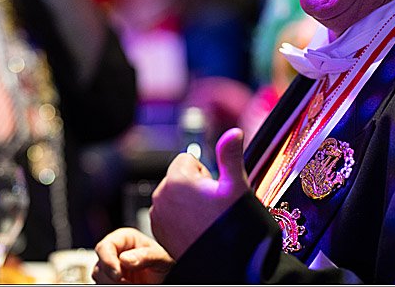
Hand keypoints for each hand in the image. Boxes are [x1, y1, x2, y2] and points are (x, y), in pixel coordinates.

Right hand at [93, 227, 174, 283]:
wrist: (165, 277)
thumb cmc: (165, 264)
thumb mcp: (161, 258)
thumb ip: (146, 256)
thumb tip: (125, 259)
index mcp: (125, 239)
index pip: (105, 246)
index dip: (107, 260)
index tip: (117, 274)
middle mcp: (116, 252)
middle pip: (100, 265)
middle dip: (111, 277)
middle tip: (127, 282)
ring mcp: (112, 268)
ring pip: (100, 278)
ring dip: (113, 284)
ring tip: (131, 283)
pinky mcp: (111, 280)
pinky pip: (104, 285)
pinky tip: (128, 285)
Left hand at [150, 127, 249, 258]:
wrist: (223, 262)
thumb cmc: (231, 225)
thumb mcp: (236, 186)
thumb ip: (231, 155)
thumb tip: (234, 132)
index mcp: (178, 179)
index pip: (188, 158)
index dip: (205, 171)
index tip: (214, 189)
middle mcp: (162, 195)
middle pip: (179, 176)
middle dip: (194, 185)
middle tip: (211, 205)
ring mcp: (158, 214)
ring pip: (174, 194)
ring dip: (187, 201)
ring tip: (204, 218)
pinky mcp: (157, 230)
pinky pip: (168, 212)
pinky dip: (180, 216)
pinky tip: (195, 228)